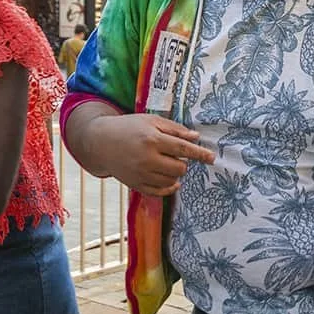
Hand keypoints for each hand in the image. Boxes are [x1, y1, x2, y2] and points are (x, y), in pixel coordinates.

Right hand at [89, 113, 214, 196]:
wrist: (101, 142)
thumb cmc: (129, 127)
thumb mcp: (151, 121)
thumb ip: (174, 129)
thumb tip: (196, 137)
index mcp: (152, 139)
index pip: (183, 148)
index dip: (200, 154)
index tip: (212, 158)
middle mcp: (147, 158)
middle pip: (179, 168)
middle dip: (184, 163)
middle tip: (176, 156)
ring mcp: (141, 174)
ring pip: (171, 180)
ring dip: (175, 173)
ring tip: (167, 163)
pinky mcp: (136, 184)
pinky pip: (159, 192)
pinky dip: (168, 187)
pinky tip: (170, 180)